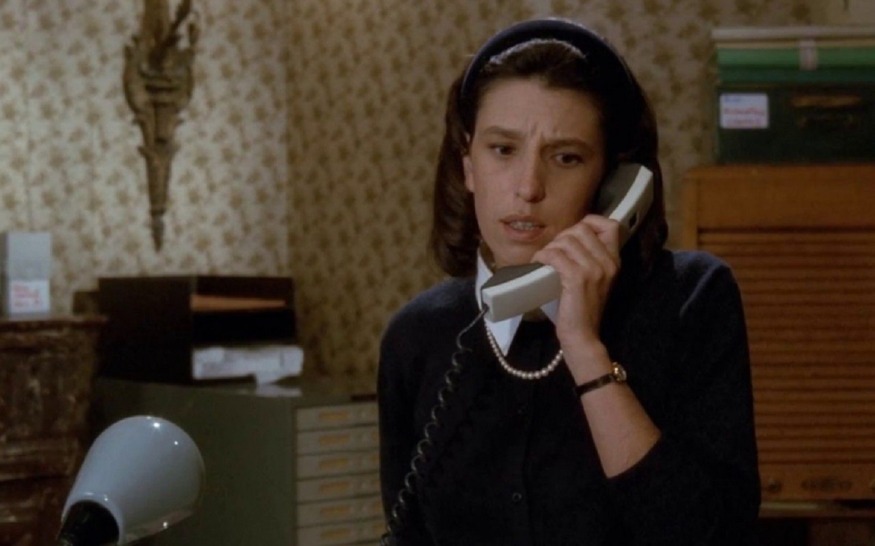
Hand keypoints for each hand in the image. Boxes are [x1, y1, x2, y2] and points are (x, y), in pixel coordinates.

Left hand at [531, 214, 620, 351]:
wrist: (582, 335)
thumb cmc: (582, 308)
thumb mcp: (594, 280)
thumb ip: (589, 259)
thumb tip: (567, 239)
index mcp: (614, 261)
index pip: (610, 226)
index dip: (590, 222)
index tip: (573, 234)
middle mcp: (607, 262)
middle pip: (582, 229)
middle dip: (562, 237)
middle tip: (552, 253)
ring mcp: (594, 269)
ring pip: (566, 240)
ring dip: (550, 248)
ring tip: (544, 260)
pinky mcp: (577, 278)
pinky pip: (555, 255)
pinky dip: (543, 256)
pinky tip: (538, 264)